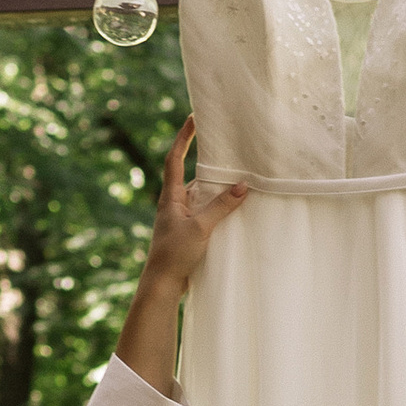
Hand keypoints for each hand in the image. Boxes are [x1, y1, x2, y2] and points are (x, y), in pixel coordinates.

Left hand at [141, 116, 249, 297]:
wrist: (162, 287)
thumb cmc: (174, 256)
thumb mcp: (200, 228)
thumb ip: (221, 206)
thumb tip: (242, 186)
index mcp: (170, 197)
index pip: (175, 159)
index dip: (183, 137)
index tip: (193, 118)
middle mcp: (174, 205)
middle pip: (193, 176)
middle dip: (210, 163)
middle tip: (229, 148)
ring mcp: (181, 220)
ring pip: (202, 197)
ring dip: (218, 190)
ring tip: (241, 178)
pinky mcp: (189, 234)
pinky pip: (206, 214)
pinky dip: (219, 209)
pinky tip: (235, 210)